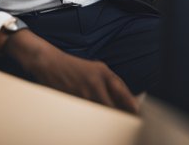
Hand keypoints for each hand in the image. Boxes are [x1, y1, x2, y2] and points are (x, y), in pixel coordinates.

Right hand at [0, 29, 137, 112]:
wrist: (50, 64)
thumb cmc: (76, 67)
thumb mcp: (98, 68)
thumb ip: (113, 82)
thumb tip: (128, 99)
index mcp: (104, 73)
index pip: (123, 93)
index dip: (131, 107)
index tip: (137, 114)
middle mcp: (96, 83)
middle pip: (113, 108)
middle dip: (120, 116)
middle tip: (125, 123)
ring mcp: (84, 93)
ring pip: (100, 113)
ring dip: (106, 119)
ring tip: (110, 125)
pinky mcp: (74, 101)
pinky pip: (87, 114)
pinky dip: (93, 119)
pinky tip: (94, 121)